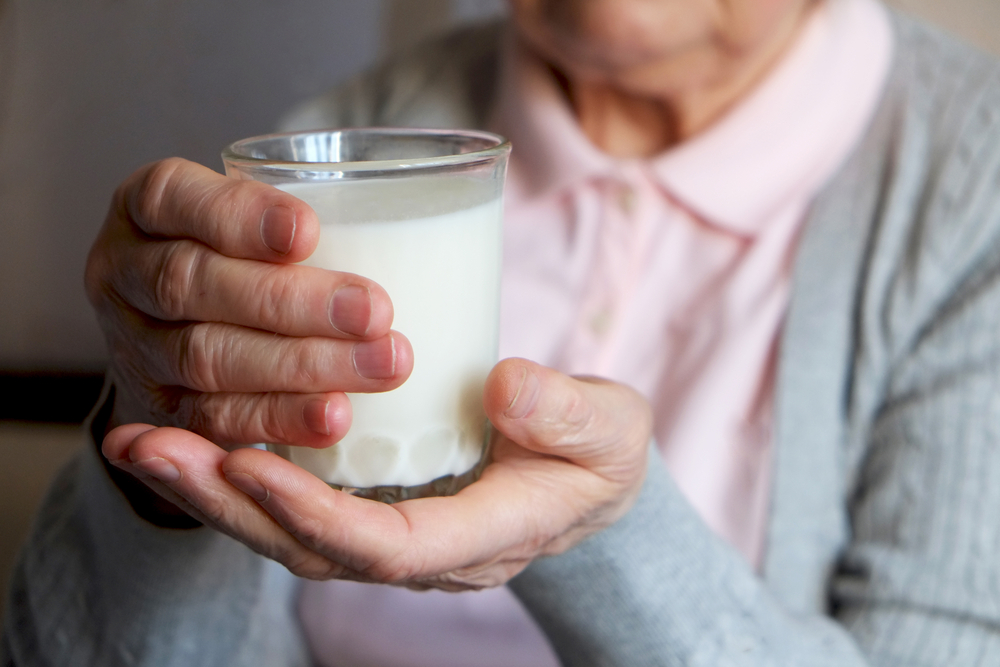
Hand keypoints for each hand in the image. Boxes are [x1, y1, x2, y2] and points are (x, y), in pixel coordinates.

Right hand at [85, 158, 412, 447]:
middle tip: (376, 312)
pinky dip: (279, 419)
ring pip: (208, 358)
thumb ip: (304, 214)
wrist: (179, 333)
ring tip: (383, 366)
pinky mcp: (159, 412)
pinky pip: (214, 421)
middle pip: (195, 284)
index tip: (308, 231)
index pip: (175, 198)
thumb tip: (437, 196)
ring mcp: (134, 347)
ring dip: (301, 366)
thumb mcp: (252, 216)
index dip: (239, 216)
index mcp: (145, 208)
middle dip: (291, 302)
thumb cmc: (244, 257)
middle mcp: (122, 272)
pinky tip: (336, 417)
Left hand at [103, 358, 651, 590]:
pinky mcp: (373, 504)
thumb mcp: (609, 427)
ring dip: (211, 492)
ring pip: (290, 535)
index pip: (388, 546)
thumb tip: (504, 388)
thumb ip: (567, 412)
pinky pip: (294, 506)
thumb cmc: (600, 452)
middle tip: (150, 449)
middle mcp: (423, 552)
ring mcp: (394, 533)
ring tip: (139, 444)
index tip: (251, 464)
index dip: (317, 514)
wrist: (589, 476)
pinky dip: (233, 478)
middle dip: (227, 505)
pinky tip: (186, 436)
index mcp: (482, 537)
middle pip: (313, 551)